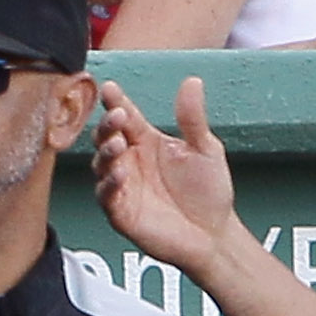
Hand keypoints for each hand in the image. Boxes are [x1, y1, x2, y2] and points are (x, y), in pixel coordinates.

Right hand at [93, 75, 243, 275]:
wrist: (214, 233)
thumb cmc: (207, 192)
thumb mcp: (205, 148)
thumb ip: (192, 118)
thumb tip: (192, 82)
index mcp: (147, 143)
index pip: (126, 118)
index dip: (116, 102)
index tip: (109, 88)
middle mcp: (130, 162)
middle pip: (107, 138)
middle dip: (107, 126)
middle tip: (116, 116)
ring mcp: (122, 186)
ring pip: (101, 165)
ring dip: (105, 153)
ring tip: (118, 144)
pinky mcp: (121, 212)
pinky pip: (106, 196)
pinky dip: (109, 184)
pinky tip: (120, 174)